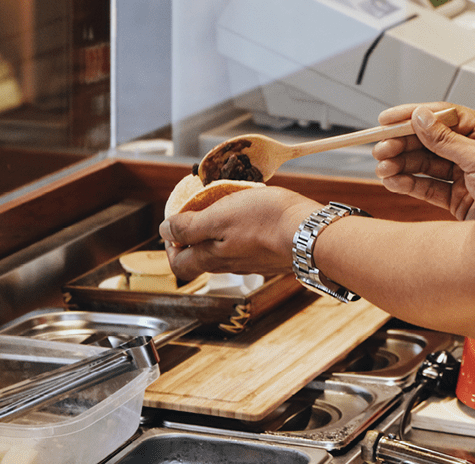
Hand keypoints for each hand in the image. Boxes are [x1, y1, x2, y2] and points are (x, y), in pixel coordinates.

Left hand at [160, 186, 319, 279]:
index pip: (179, 264)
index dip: (170, 246)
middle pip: (199, 259)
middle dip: (191, 239)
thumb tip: (164, 231)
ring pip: (223, 253)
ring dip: (216, 233)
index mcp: (211, 259)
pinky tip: (249, 215)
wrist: (310, 234)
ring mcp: (251, 263)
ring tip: (222, 209)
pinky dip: (238, 233)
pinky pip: (245, 247)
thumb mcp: (219, 216)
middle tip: (194, 215)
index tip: (172, 226)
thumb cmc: (265, 221)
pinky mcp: (270, 256)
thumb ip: (189, 227)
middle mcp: (229, 266)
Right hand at [372, 103, 474, 219]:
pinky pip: (427, 188)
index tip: (387, 119)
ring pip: (424, 166)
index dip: (412, 116)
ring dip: (400, 165)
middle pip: (429, 142)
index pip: (443, 117)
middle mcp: (473, 152)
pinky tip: (393, 181)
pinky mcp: (457, 200)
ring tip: (383, 168)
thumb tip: (421, 118)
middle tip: (381, 148)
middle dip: (402, 145)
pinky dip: (407, 184)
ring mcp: (464, 176)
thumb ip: (446, 139)